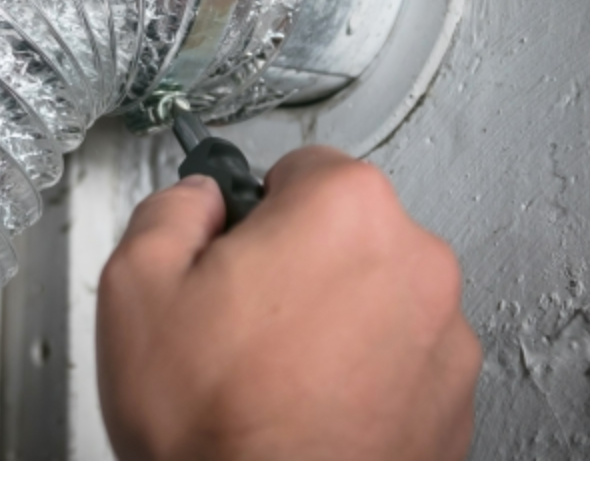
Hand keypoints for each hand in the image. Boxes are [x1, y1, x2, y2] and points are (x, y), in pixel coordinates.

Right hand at [96, 146, 480, 459]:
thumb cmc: (212, 422)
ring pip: (374, 296)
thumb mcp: (135, 283)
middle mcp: (414, 263)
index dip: (252, 208)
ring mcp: (445, 338)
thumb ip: (171, 207)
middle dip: (295, 261)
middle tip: (240, 319)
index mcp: (345, 209)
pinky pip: (400, 360)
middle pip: (344, 230)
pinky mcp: (454, 403)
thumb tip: (196, 201)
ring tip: (272, 373)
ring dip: (332, 319)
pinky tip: (308, 406)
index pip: (300, 167)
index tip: (234, 247)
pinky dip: (362, 375)